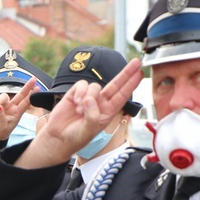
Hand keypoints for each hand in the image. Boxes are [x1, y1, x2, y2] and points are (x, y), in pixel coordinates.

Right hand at [0, 78, 36, 140]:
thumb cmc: (0, 131)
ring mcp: (4, 104)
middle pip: (21, 94)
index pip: (26, 103)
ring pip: (3, 96)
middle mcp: (12, 107)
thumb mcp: (2, 127)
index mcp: (17, 113)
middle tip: (34, 79)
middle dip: (27, 87)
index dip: (31, 95)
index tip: (38, 88)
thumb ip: (1, 117)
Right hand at [16, 58, 142, 168]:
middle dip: (126, 73)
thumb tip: (89, 99)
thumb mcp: (88, 131)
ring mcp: (88, 97)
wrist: (58, 137)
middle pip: (116, 84)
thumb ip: (92, 116)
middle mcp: (100, 103)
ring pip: (95, 85)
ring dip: (88, 96)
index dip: (131, 84)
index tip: (140, 73)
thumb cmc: (76, 137)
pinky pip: (81, 84)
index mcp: (108, 112)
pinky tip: (75, 102)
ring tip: (80, 111)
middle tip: (136, 62)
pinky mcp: (75, 93)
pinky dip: (79, 92)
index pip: (122, 95)